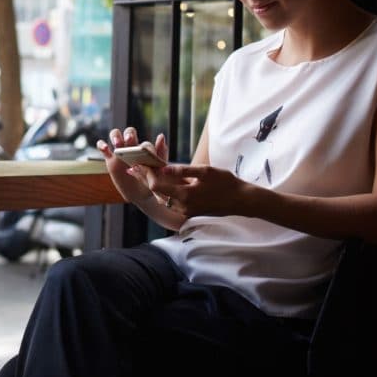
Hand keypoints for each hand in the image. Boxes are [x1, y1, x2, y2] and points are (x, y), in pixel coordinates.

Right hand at [96, 127, 166, 204]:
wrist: (140, 195)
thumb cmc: (151, 182)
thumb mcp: (158, 171)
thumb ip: (160, 155)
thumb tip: (161, 136)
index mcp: (145, 150)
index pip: (145, 144)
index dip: (145, 147)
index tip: (145, 154)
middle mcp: (132, 147)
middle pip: (129, 132)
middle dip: (129, 134)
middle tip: (130, 139)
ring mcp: (120, 153)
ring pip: (115, 135)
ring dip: (116, 136)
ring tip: (118, 143)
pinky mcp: (110, 160)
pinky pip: (103, 149)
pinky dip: (101, 145)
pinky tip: (105, 147)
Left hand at [130, 164, 248, 218]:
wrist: (242, 200)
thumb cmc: (226, 183)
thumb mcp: (205, 171)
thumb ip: (183, 170)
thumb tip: (164, 168)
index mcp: (185, 195)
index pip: (157, 186)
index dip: (146, 174)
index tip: (138, 164)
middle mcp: (183, 206)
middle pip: (157, 193)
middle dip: (146, 179)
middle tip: (134, 168)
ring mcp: (187, 211)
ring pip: (164, 199)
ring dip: (154, 186)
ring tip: (145, 173)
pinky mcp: (191, 212)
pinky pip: (173, 202)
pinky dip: (165, 192)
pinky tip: (162, 182)